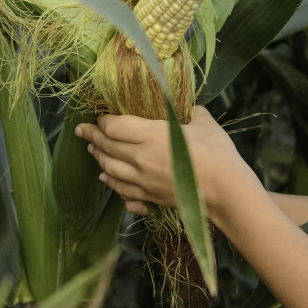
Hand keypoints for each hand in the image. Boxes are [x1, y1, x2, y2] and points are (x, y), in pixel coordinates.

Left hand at [74, 105, 252, 216]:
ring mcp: (142, 181)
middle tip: (82, 131)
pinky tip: (106, 179)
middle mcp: (140, 158)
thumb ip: (191, 113)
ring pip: (110, 169)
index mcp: (151, 135)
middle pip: (107, 146)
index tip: (101, 116)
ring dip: (98, 158)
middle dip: (92, 137)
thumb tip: (189, 110)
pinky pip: (122, 190)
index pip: (114, 126)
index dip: (104, 120)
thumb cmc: (217, 152)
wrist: (225, 190)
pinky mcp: (149, 197)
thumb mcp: (205, 123)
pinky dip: (111, 183)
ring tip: (92, 150)